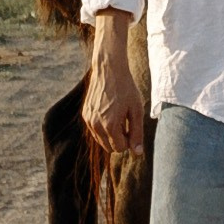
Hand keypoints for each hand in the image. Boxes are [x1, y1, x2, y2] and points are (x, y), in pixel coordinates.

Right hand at [83, 13, 146, 156]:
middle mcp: (96, 125)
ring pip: (101, 140)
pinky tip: (110, 111)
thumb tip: (137, 153)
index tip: (132, 127)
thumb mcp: (136, 111)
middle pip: (109, 147)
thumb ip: (137, 133)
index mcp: (110, 125)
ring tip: (119, 116)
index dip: (129, 141)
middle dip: (119, 140)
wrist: (109, 69)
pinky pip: (95, 130)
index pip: (119, 148)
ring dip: (111, 134)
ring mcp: (88, 120)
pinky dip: (103, 126)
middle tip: (127, 123)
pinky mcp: (85, 114)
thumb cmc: (126, 89)